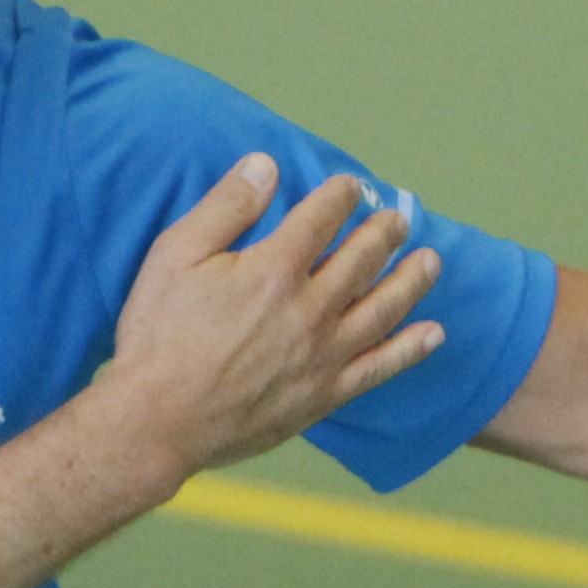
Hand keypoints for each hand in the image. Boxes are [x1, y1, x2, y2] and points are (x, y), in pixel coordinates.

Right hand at [104, 156, 442, 476]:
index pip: (322, 217)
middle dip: (384, 232)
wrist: (155, 422)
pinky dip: (411, 349)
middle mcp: (310, 309)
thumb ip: (226, 207)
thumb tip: (266, 165)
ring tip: (431, 262)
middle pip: (362, 259)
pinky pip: (380, 368)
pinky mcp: (323, 395)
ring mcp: (322, 355)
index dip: (341, 195)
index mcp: (274, 269)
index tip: (351, 186)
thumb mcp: (175, 255)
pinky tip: (433, 334)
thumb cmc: (157, 335)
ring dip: (412, 280)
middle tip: (398, 220)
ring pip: (384, 308)